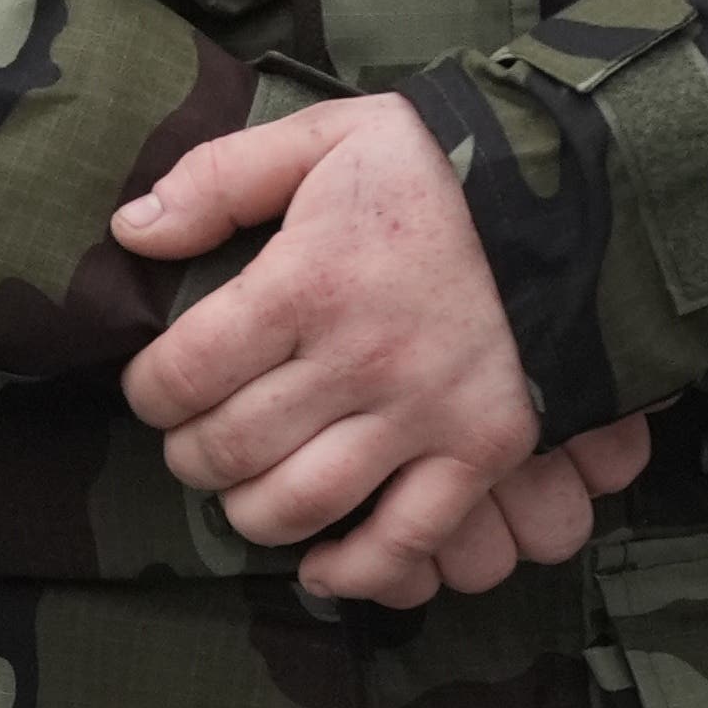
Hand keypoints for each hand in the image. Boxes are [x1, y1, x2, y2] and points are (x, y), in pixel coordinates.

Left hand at [112, 102, 625, 606]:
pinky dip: (355, 570)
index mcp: (308, 281)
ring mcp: (425, 414)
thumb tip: (130, 231)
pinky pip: (406, 540)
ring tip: (243, 491)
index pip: (184, 373)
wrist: (578, 190)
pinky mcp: (484, 451)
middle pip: (231, 448)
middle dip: (191, 456)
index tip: (154, 389)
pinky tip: (322, 566)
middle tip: (192, 442)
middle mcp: (360, 359)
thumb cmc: (436, 166)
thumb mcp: (323, 137)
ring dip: (251, 513)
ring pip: (301, 504)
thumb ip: (218, 180)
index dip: (149, 393)